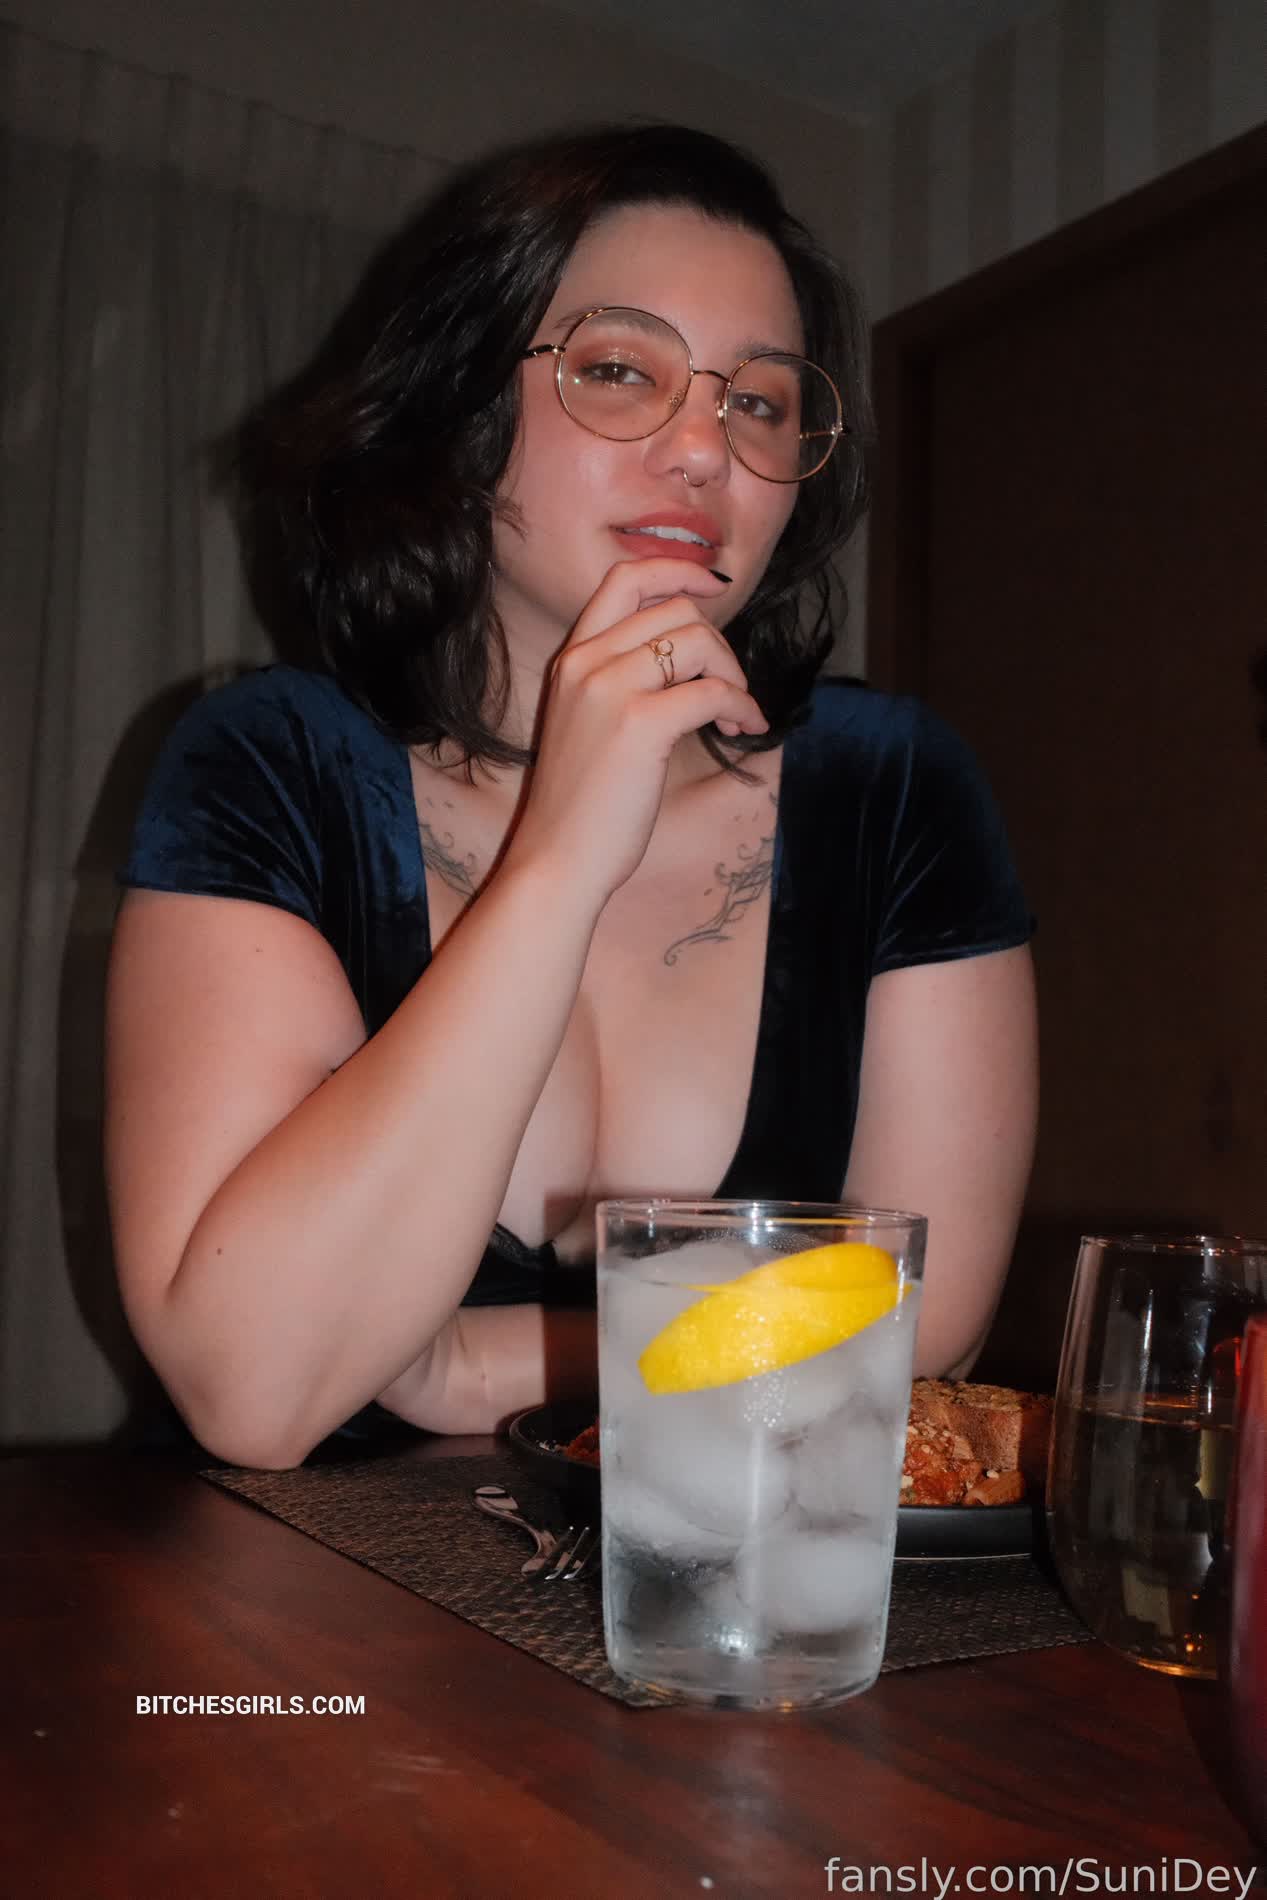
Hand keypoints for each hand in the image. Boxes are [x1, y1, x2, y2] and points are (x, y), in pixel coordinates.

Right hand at [505, 557, 767, 905]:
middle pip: (676, 610)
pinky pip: (714, 691)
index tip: (714, 587)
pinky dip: (743, 706)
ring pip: (698, 641)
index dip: (678, 570)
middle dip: (720, 644)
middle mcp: (586, 663)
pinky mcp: (640, 724)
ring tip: (736, 714)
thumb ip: (621, 682)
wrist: (556, 860)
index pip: (624, 579)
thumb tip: (690, 658)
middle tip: (728, 688)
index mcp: (571, 659)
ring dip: (734, 674)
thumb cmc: (581, 807)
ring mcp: (610, 689)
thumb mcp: (588, 724)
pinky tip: (744, 730)